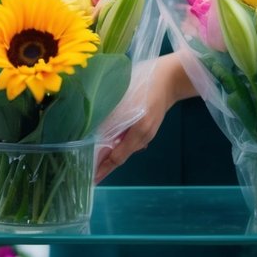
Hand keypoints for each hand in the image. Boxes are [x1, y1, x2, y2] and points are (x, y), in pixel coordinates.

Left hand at [94, 54, 193, 182]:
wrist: (170, 77)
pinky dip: (118, 143)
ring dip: (109, 152)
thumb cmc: (146, 83)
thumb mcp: (126, 98)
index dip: (103, 169)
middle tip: (85, 168)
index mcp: (138, 131)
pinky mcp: (147, 126)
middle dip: (104, 162)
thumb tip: (96, 134)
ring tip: (92, 157)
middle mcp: (143, 136)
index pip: (117, 157)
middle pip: (120, 155)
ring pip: (125, 147)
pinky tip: (107, 140)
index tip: (91, 180)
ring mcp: (146, 132)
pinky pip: (130, 139)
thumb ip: (113, 117)